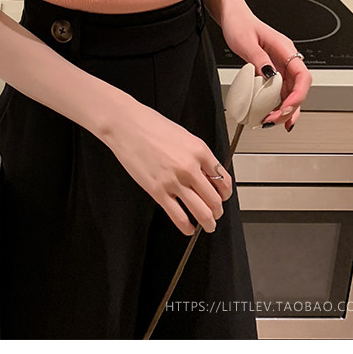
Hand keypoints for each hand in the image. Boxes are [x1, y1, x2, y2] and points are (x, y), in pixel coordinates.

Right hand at [108, 95, 232, 236]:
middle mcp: (190, 167)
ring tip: (208, 225)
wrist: (127, 125)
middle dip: (218, 211)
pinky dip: (187, 227)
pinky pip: (179, 217)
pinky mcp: (158, 192)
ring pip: (201, 212)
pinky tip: (188, 228)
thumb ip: (197, 155)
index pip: (223, 179)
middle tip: (216, 214)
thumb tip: (207, 174)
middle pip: (214, 199)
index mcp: (199, 150)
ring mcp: (174, 181)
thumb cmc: (152, 125)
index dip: (225, 193)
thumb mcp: (184, 135)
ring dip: (208, 223)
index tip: (223, 197)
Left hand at [220, 4, 311, 132]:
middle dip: (290, 108)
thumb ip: (259, 59)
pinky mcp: (272, 71)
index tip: (286, 108)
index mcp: (284, 49)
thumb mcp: (246, 41)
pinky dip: (277, 104)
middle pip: (298, 88)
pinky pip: (280, 91)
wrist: (233, 16)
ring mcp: (280, 65)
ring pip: (290, 93)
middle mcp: (286, 58)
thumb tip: (269, 76)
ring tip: (271, 121)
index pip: (302, 75)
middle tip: (274, 119)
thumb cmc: (240, 23)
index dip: (298, 95)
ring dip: (284, 109)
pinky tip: (271, 113)